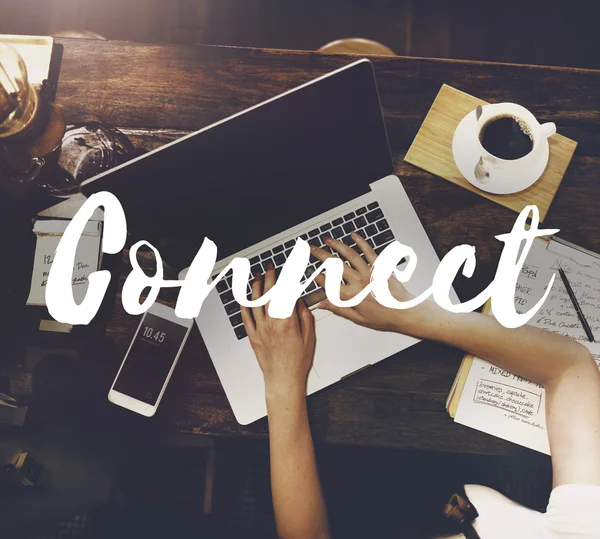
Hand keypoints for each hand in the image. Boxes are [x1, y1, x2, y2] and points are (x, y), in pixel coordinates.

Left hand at [241, 265, 315, 398]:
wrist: (283, 379)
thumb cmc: (297, 362)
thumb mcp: (309, 336)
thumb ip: (304, 315)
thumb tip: (298, 301)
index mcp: (287, 321)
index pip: (286, 293)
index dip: (286, 278)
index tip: (287, 270)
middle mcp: (272, 323)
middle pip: (269, 293)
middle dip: (270, 277)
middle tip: (270, 268)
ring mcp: (260, 329)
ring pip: (255, 302)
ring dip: (256, 286)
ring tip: (258, 276)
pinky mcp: (253, 336)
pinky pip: (246, 317)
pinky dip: (245, 304)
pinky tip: (246, 297)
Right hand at [311, 232, 437, 334]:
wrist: (405, 312)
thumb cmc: (384, 317)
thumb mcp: (358, 319)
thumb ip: (339, 309)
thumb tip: (322, 305)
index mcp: (351, 296)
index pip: (327, 283)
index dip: (316, 275)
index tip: (309, 270)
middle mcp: (358, 281)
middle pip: (334, 264)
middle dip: (320, 254)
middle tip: (311, 248)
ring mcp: (369, 272)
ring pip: (349, 254)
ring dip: (336, 245)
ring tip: (327, 239)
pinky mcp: (380, 266)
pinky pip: (369, 251)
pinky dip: (361, 241)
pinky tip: (353, 235)